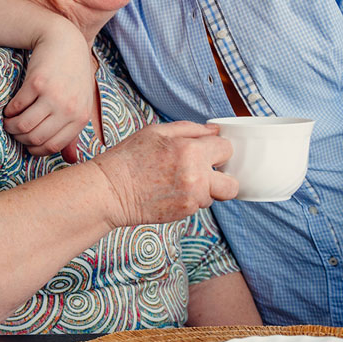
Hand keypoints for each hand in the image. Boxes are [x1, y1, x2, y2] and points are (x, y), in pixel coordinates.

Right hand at [2, 19, 93, 156]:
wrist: (65, 41)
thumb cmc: (72, 76)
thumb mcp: (80, 103)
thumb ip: (74, 132)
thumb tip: (71, 160)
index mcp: (80, 117)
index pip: (53, 147)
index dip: (35, 149)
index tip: (27, 144)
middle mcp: (68, 109)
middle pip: (35, 138)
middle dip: (20, 139)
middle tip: (14, 131)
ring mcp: (53, 96)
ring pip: (23, 126)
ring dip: (11, 127)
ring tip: (9, 122)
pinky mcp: (37, 83)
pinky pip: (16, 107)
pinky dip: (9, 112)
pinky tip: (9, 108)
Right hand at [92, 121, 237, 226]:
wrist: (110, 190)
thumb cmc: (130, 157)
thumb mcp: (157, 131)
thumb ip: (192, 129)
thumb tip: (215, 131)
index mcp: (191, 150)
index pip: (226, 148)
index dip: (217, 148)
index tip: (207, 150)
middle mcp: (196, 176)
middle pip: (232, 183)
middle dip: (223, 177)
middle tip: (206, 171)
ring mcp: (192, 197)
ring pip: (214, 195)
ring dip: (203, 188)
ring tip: (177, 180)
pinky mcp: (184, 213)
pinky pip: (199, 205)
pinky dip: (190, 198)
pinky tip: (170, 190)